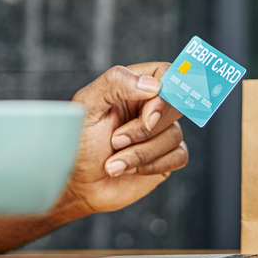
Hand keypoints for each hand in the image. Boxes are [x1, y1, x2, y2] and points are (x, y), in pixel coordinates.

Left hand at [57, 62, 187, 217]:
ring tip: (114, 162)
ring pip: (174, 135)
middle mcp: (150, 106)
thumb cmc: (79, 143)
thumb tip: (153, 84)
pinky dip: (153, 165)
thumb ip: (116, 83)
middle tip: (115, 140)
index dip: (163, 93)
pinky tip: (130, 170)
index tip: (147, 115)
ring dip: (141, 153)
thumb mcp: (88, 106)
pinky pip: (179, 156)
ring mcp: (160, 132)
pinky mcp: (167, 157)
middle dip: (143, 129)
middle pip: (175, 105)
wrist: (79, 185)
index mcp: (131, 86)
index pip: (164, 73)